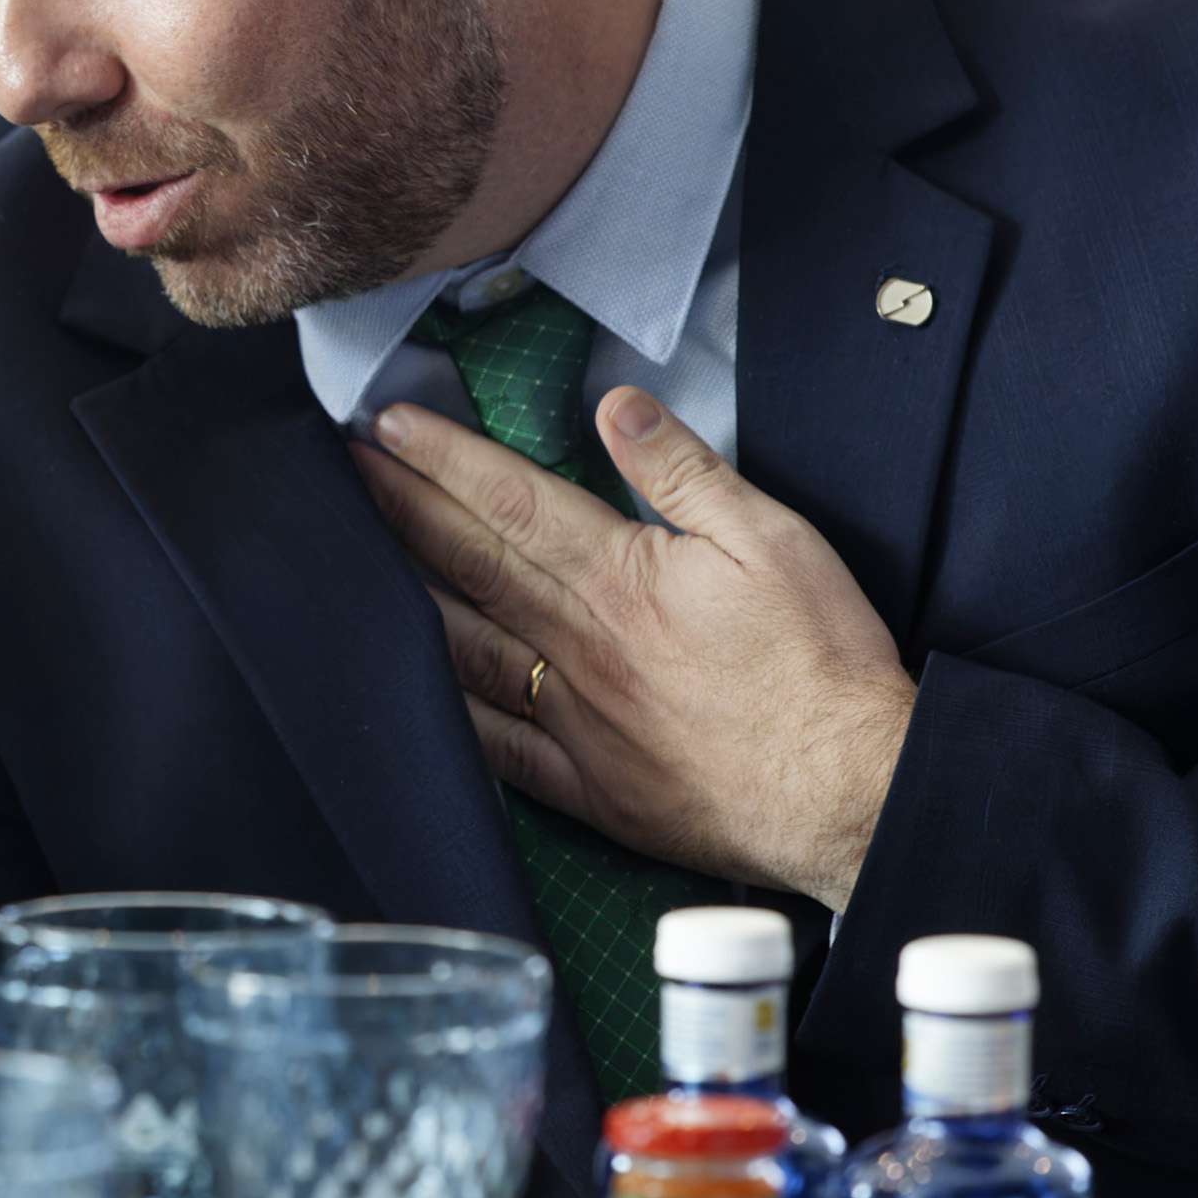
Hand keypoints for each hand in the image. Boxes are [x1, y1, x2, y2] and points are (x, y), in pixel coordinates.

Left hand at [352, 386, 915, 911]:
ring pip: (465, 649)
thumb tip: (616, 406)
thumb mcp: (773, 538)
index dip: (441, 459)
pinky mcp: (590, 787)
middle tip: (344, 470)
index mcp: (620, 579)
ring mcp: (577, 721)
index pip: (508, 502)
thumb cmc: (823, 661)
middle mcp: (580, 647)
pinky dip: (446, 713)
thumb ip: (683, 471)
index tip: (387, 427)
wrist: (854, 792)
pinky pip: (497, 749)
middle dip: (399, 510)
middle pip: (469, 564)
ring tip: (351, 560)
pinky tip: (409, 688)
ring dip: (406, 596)